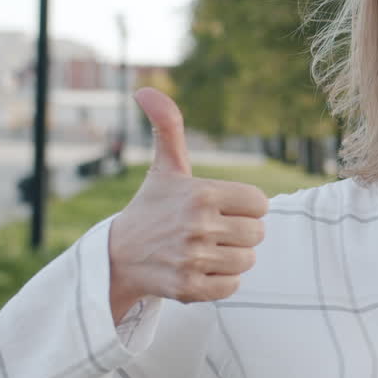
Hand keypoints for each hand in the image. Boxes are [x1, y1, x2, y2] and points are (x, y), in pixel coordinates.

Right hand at [108, 88, 267, 323]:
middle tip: (211, 231)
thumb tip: (146, 89)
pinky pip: (232, 286)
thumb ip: (168, 127)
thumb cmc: (152, 208)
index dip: (245, 207)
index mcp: (202, 193)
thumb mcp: (165, 168)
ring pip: (248, 261)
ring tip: (204, 250)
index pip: (260, 204)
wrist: (117, 257)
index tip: (222, 208)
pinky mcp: (189, 288)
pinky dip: (221, 281)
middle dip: (240, 233)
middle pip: (258, 234)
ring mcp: (193, 258)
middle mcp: (198, 225)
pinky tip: (198, 269)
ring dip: (231, 258)